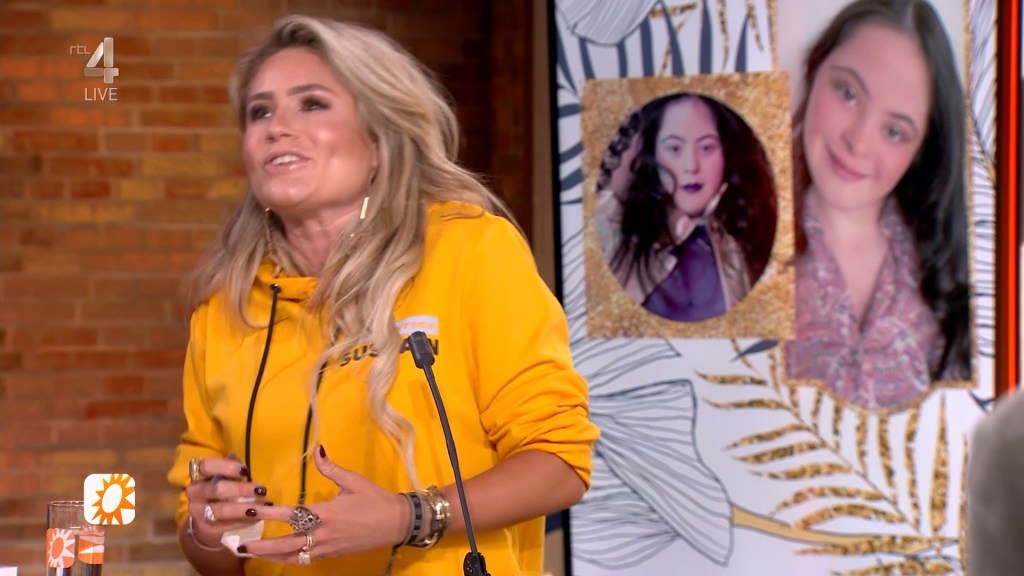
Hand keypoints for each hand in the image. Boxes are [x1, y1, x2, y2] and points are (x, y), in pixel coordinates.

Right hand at [186, 455, 270, 549]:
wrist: (205, 520)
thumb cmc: (220, 493)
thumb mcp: (224, 478)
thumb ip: (234, 471)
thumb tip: (247, 468)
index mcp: (199, 475)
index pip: (207, 466)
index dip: (226, 467)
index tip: (245, 470)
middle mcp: (194, 492)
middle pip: (217, 489)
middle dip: (241, 489)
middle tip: (262, 490)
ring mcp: (198, 512)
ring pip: (222, 510)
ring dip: (245, 508)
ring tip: (264, 507)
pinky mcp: (206, 528)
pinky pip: (226, 525)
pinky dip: (244, 521)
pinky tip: (258, 518)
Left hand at [237, 445, 409, 563]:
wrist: (397, 523)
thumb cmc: (376, 500)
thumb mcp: (354, 481)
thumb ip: (331, 468)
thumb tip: (317, 449)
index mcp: (326, 514)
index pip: (292, 515)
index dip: (270, 514)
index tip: (253, 511)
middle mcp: (323, 534)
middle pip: (287, 543)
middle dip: (262, 546)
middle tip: (240, 546)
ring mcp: (328, 548)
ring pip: (294, 556)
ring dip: (271, 556)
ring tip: (252, 554)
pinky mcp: (333, 554)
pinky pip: (306, 559)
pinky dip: (290, 559)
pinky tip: (279, 556)